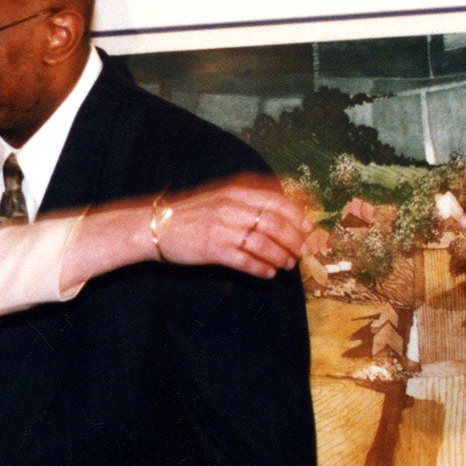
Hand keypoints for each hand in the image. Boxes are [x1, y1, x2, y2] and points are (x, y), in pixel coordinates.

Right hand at [155, 174, 311, 276]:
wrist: (156, 225)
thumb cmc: (190, 213)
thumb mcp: (220, 196)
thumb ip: (247, 200)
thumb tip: (279, 212)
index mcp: (236, 192)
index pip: (276, 202)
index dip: (297, 216)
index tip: (309, 228)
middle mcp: (231, 208)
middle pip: (274, 224)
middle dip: (294, 240)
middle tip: (303, 251)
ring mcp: (222, 229)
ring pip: (263, 244)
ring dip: (280, 256)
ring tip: (288, 264)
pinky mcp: (213, 249)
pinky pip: (245, 261)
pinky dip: (260, 268)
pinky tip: (268, 273)